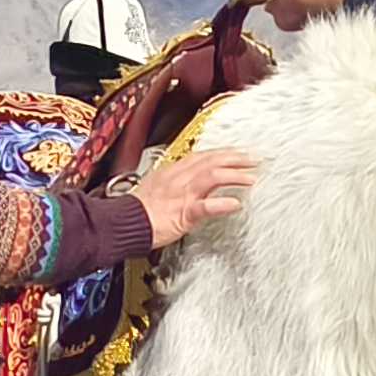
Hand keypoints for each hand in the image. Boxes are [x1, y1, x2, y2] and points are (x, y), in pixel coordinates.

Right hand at [133, 147, 258, 249]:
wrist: (122, 223)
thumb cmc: (136, 210)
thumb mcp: (154, 187)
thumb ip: (172, 182)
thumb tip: (184, 182)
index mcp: (172, 171)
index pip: (202, 156)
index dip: (222, 153)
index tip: (236, 152)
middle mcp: (179, 179)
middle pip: (211, 161)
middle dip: (234, 158)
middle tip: (253, 159)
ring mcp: (182, 195)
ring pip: (212, 176)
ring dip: (234, 175)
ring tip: (251, 178)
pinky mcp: (183, 213)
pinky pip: (205, 207)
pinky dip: (221, 204)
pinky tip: (235, 204)